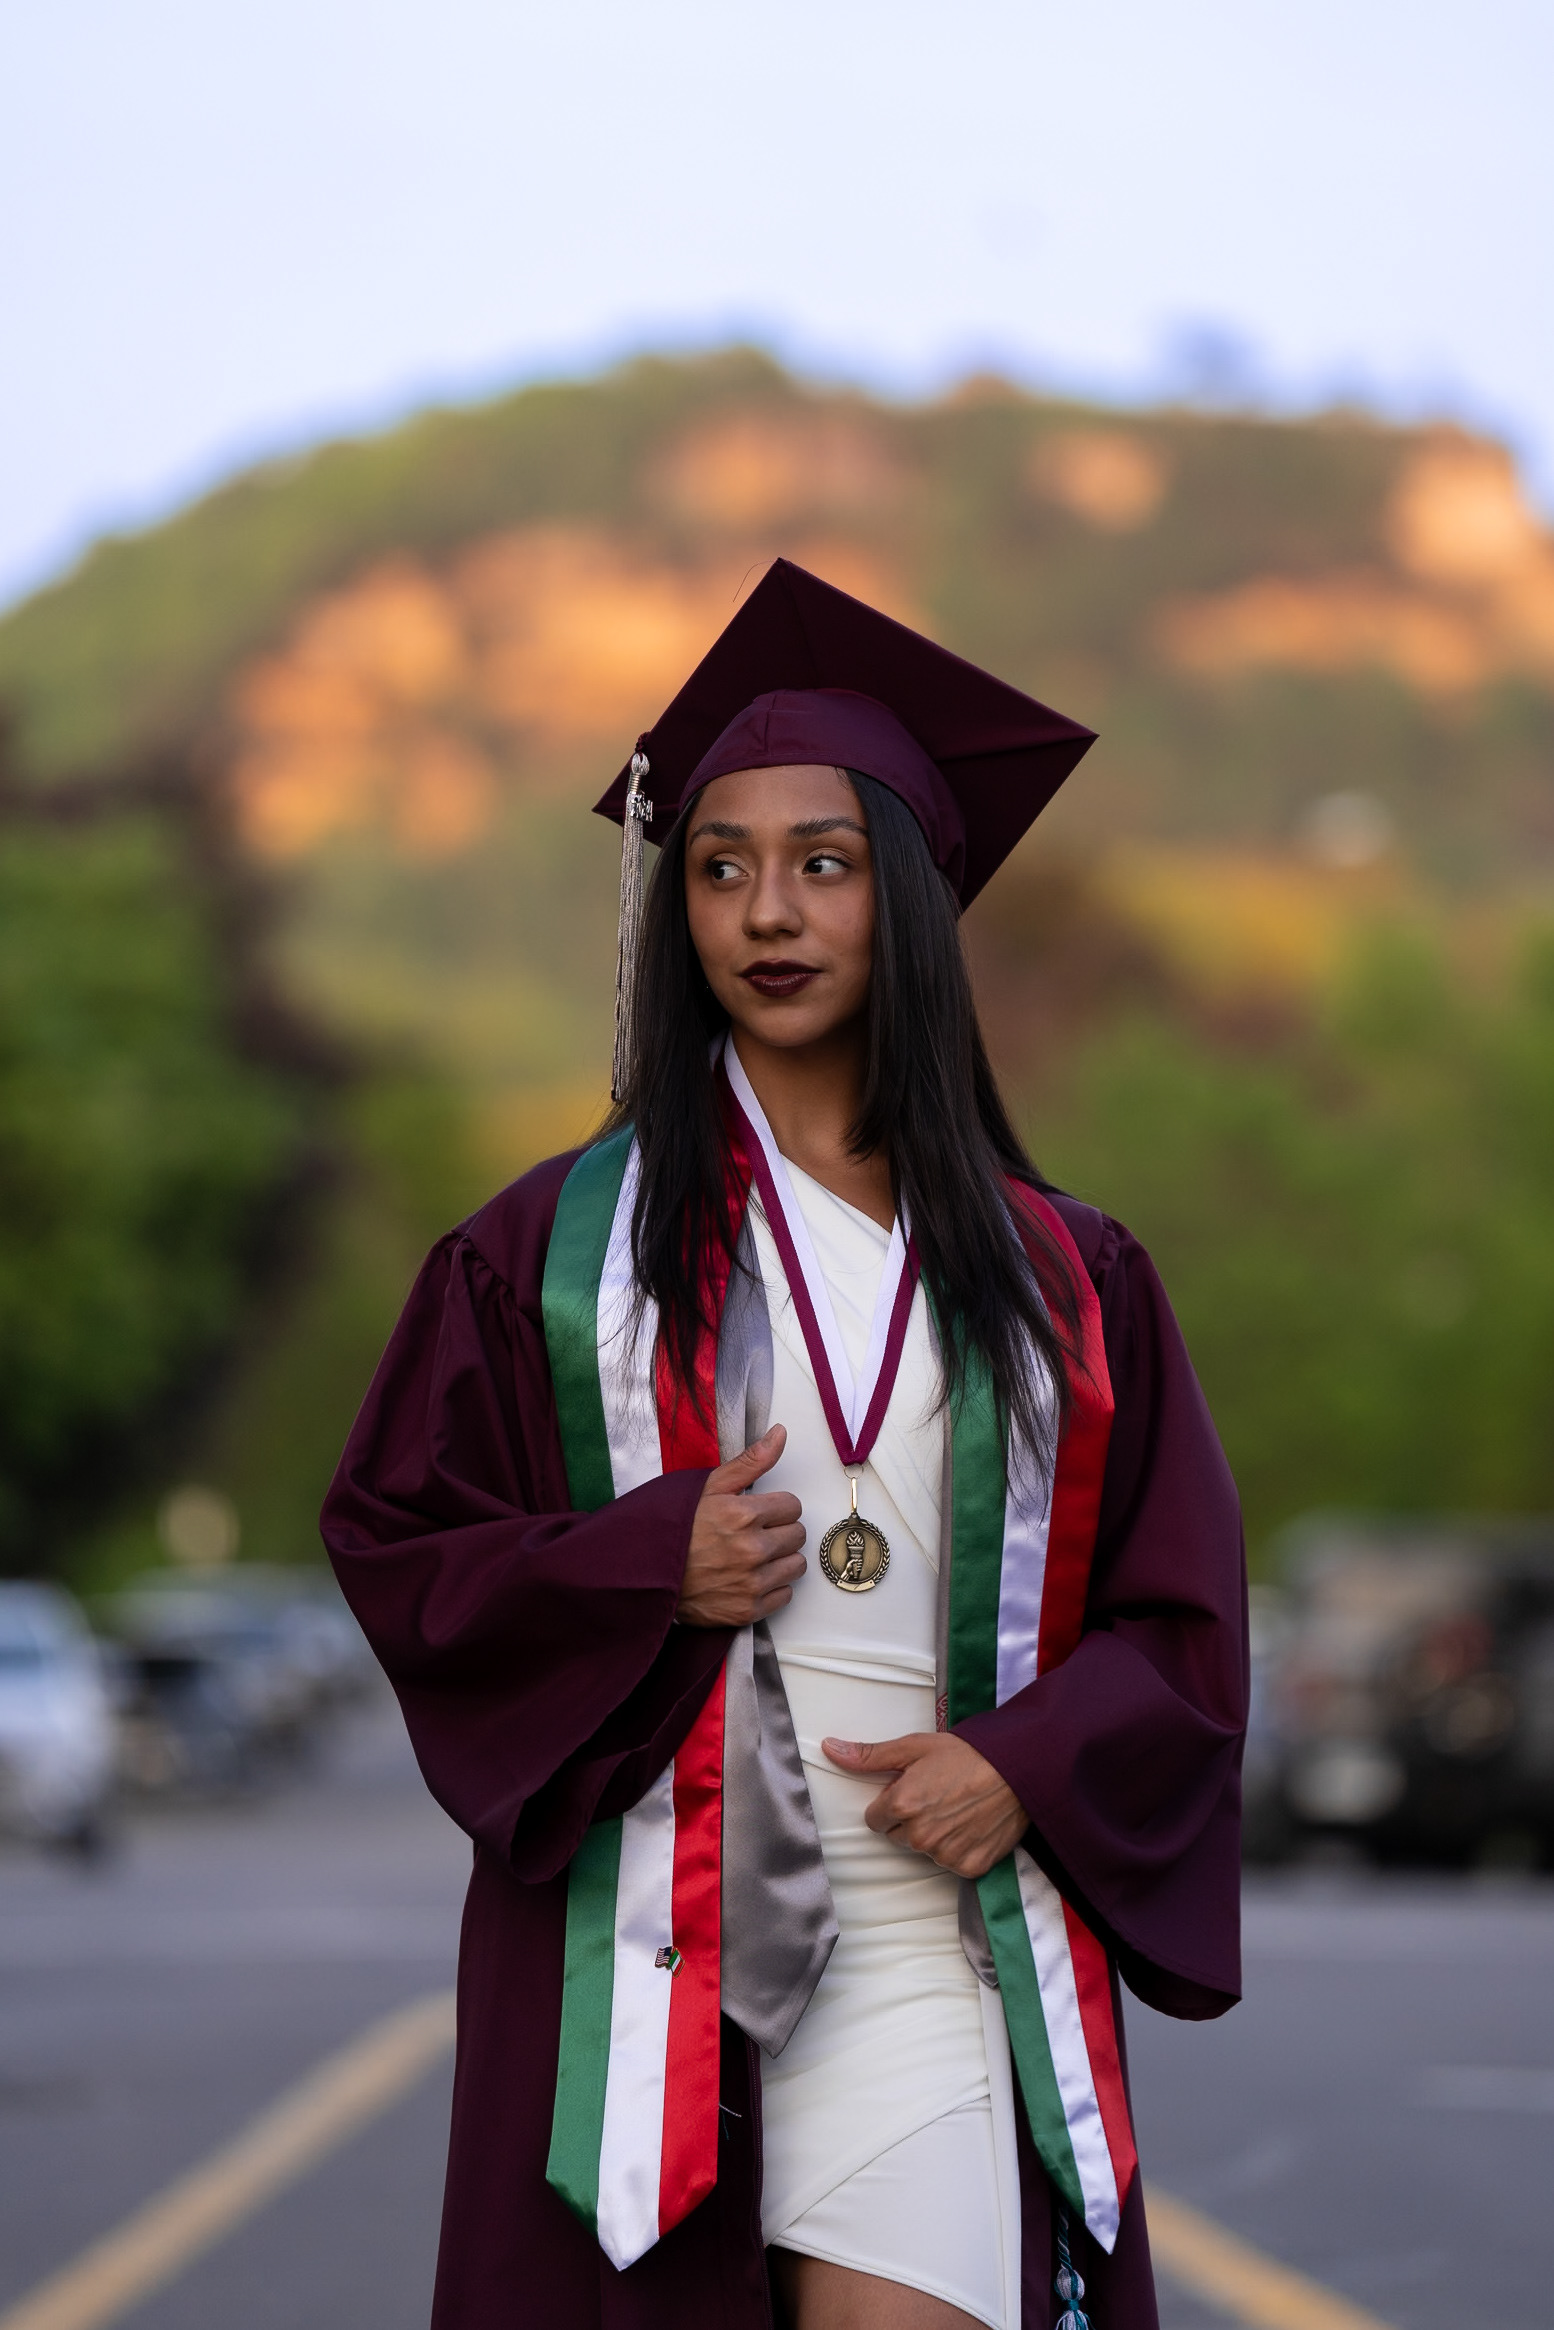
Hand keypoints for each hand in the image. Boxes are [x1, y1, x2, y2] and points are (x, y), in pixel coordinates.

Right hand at [677, 1425, 805, 1627]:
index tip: (758, 1513)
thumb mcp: (709, 1487)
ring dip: (780, 1559)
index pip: (792, 1506)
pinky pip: (785, 1595)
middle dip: (779, 1531)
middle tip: (754, 1533)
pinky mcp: (748, 1610)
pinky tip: (749, 1578)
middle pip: (797, 1535)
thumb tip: (780, 1434)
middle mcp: (751, 1550)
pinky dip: (772, 1587)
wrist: (645, 1574)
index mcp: (743, 1515)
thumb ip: (750, 1461)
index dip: (775, 1507)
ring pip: (796, 1565)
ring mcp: (751, 1583)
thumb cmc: (675, 1529)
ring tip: (754, 1556)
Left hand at [822, 1732, 1027, 1878]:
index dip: (891, 1803)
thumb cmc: (966, 1754)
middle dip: (910, 1819)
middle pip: (898, 1836)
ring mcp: (945, 1854)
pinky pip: (951, 1862)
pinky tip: (972, 1825)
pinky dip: (958, 1847)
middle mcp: (920, 1835)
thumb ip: (870, 1755)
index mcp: (901, 1805)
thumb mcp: (914, 1747)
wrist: (1018, 1770)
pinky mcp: (969, 1867)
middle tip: (937, 1795)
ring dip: (934, 1834)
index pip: (875, 1819)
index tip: (912, 1790)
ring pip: (924, 1849)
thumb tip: (829, 1748)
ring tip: (957, 1807)